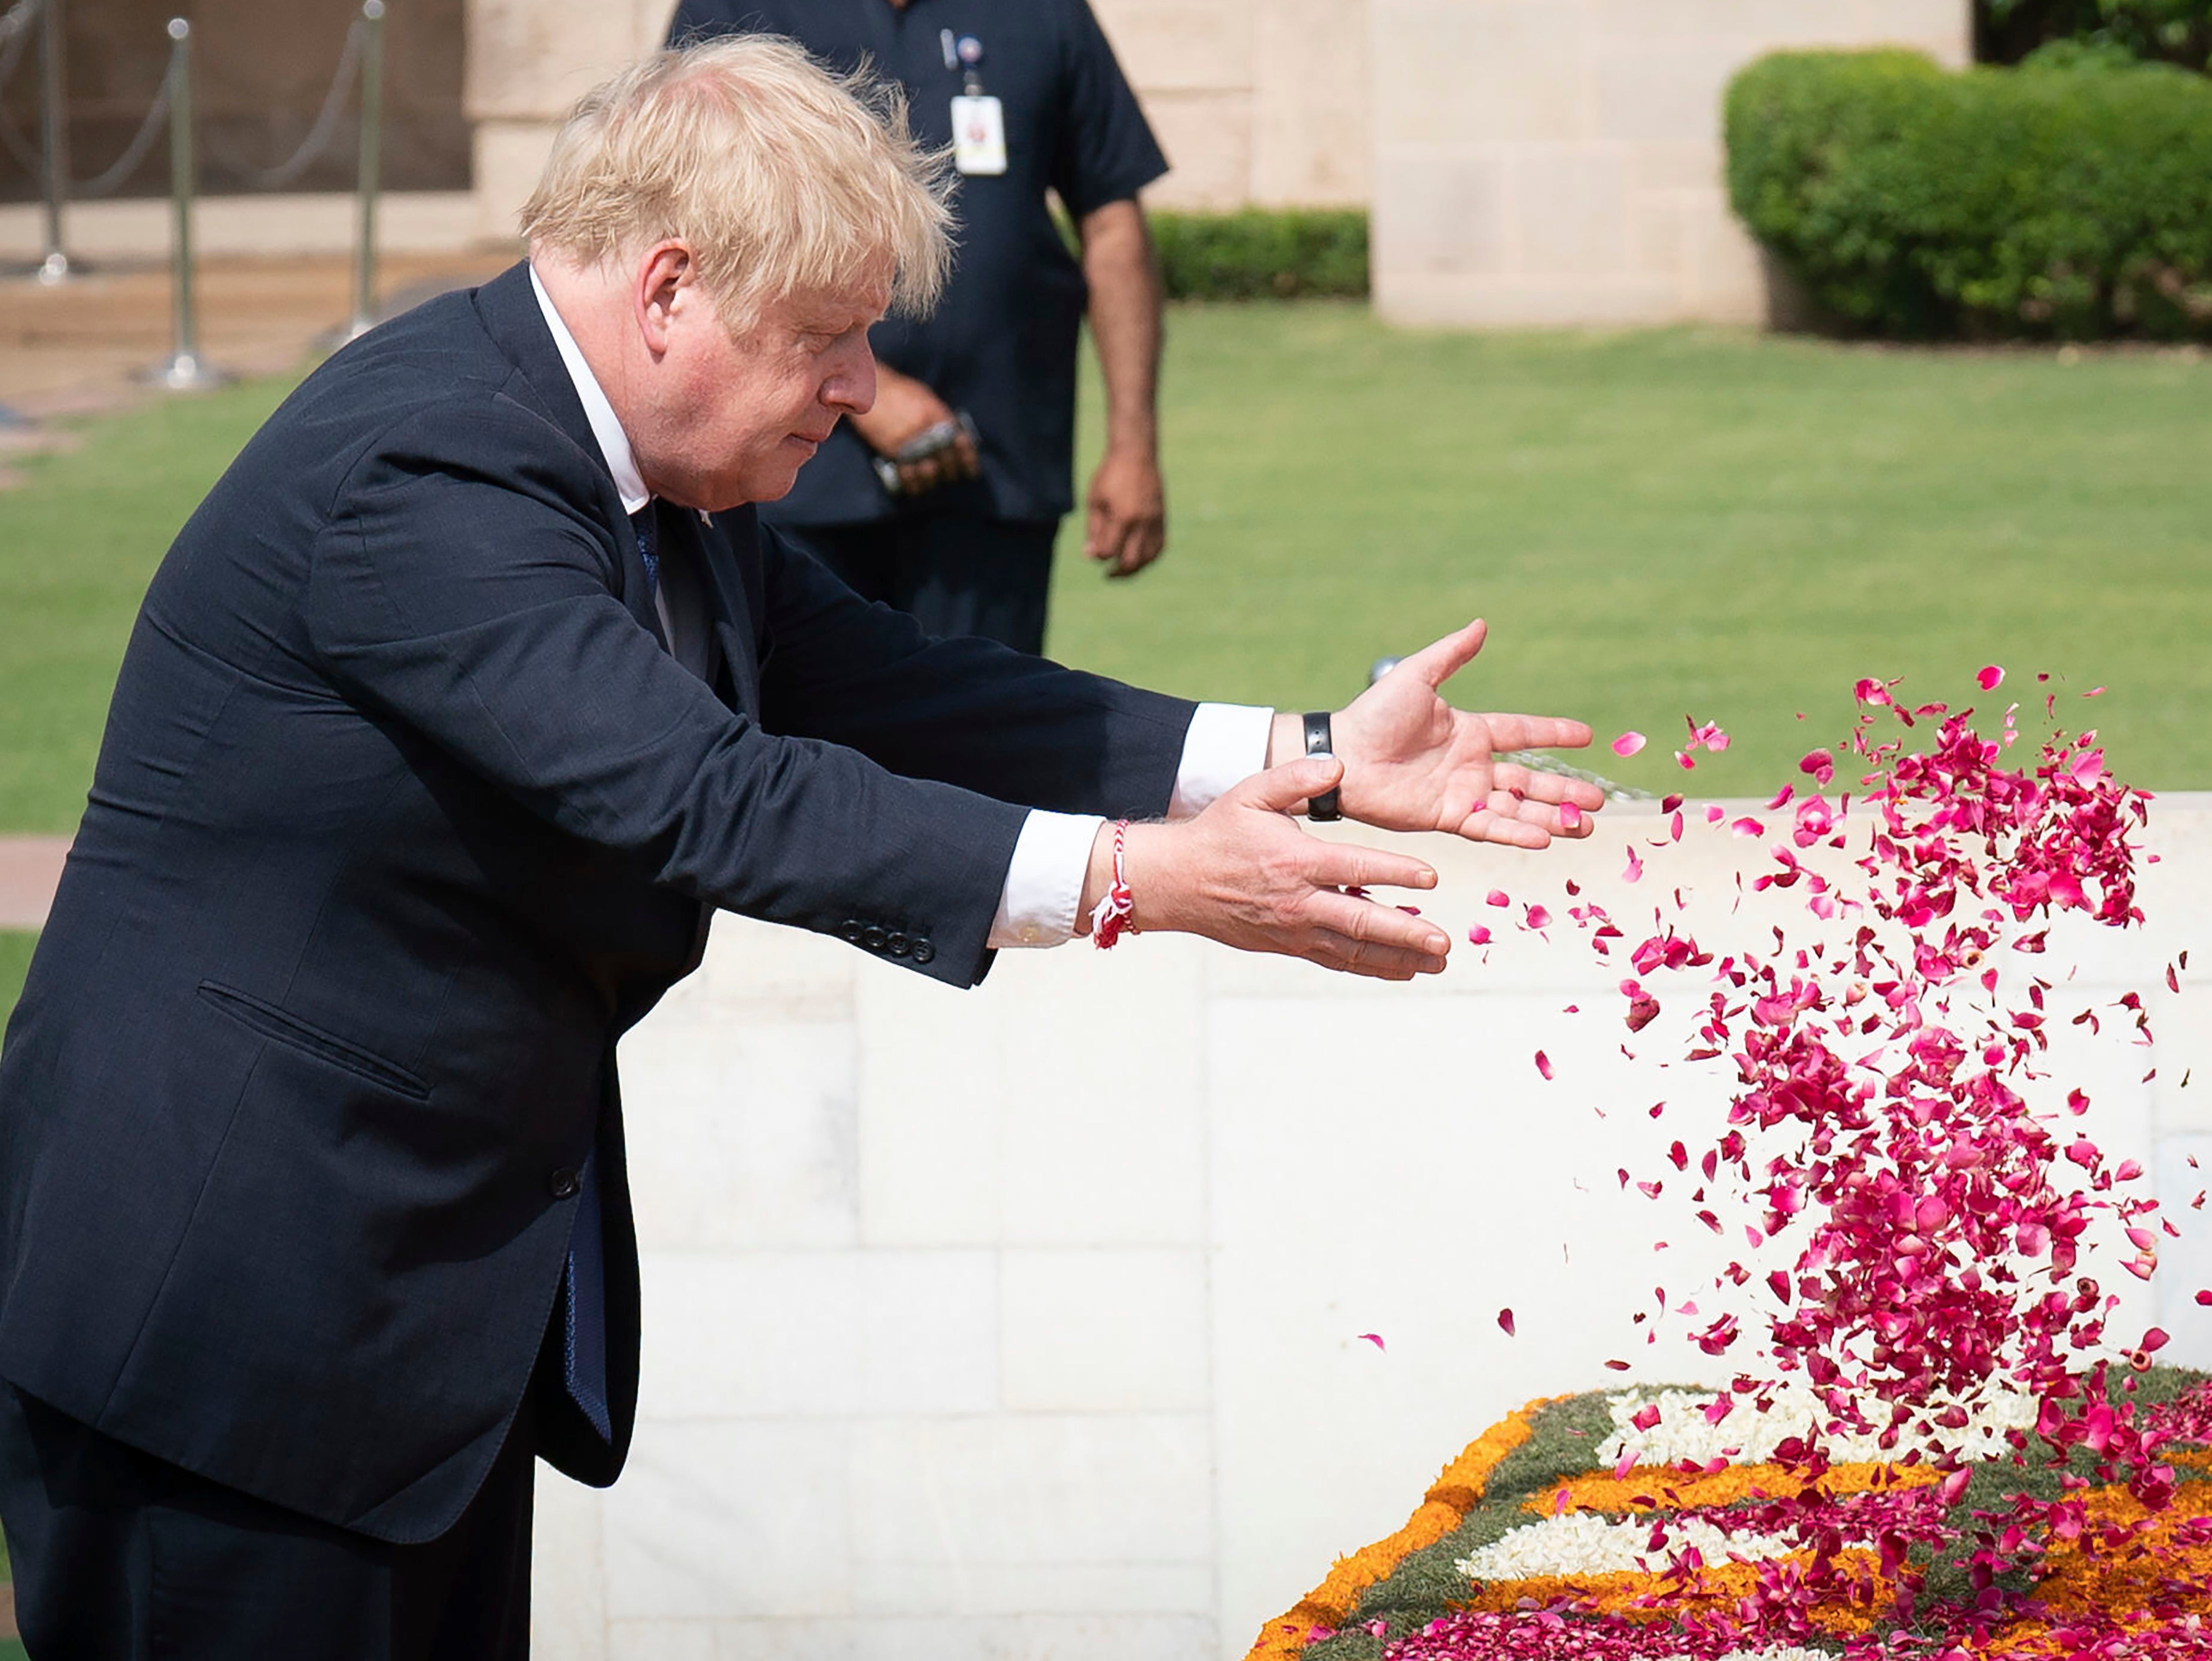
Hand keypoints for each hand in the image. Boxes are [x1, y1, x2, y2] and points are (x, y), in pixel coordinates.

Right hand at [848, 366, 978, 493]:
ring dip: (932, 480)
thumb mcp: (926, 397)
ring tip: (932, 483)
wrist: (870, 388)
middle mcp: (927, 429)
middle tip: (950, 477)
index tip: (971, 471)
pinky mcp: (892, 450)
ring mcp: (909, 441)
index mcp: (938, 415)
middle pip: (946, 460)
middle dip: (950, 472)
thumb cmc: (899, 390)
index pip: (961, 442)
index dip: (968, 460)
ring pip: (929, 471)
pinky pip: (906, 473)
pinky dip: (912, 484)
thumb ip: (939, 416)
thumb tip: (953, 435)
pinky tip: (915, 490)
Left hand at [1083, 446, 1164, 576]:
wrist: (1136, 454)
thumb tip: (1091, 556)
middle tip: (1108, 574)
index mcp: (1122, 517)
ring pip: (1148, 558)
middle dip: (1118, 572)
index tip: (1094, 552)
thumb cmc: (1110, 475)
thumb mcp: (1095, 501)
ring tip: (1122, 569)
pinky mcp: (1162, 519)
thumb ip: (1093, 530)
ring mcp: (1155, 521)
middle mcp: (1141, 523)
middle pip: (1131, 561)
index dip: (1099, 556)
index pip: (1109, 552)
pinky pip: (1159, 548)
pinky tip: (1138, 558)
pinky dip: (1149, 558)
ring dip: (1134, 568)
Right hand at [1084, 757, 1450, 980]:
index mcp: (1295, 860)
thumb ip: (1296, 776)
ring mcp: (1293, 929)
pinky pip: (1335, 960)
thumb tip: (1337, 764)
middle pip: (1361, 922)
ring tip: (1435, 963)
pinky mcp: (1287, 946)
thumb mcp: (1251, 793)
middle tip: (1444, 943)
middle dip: (1406, 935)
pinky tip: (1400, 970)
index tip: (1431, 878)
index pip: (1356, 867)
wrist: (1176, 882)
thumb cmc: (1219, 833)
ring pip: (1353, 950)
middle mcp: (1298, 901)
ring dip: (1397, 959)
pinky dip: (1369, 967)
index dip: (1396, 873)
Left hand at [1321, 619, 1605, 847]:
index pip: (1522, 732)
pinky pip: (1490, 825)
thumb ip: (1451, 655)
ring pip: (1518, 807)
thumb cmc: (1373, 714)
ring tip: (1587, 826)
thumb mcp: (1416, 676)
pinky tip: (1545, 836)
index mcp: (1469, 730)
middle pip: (1531, 779)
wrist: (1342, 755)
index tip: (1587, 735)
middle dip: (1565, 791)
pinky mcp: (1447, 817)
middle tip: (1602, 800)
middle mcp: (1471, 765)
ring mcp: (1462, 793)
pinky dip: (1516, 832)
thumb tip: (1481, 624)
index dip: (1553, 732)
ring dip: (1552, 816)